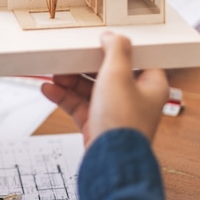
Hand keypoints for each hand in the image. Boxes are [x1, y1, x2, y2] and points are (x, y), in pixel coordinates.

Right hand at [41, 32, 168, 148]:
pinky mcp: (98, 125)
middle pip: (108, 73)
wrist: (109, 162)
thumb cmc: (123, 124)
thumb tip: (112, 36)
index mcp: (151, 85)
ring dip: (71, 81)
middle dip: (84, 66)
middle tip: (69, 57)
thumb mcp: (118, 75)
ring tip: (54, 74)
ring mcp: (115, 113)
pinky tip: (49, 90)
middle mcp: (135, 99)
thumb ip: (115, 50)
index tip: (99, 41)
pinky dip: (65, 97)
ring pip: (91, 90)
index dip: (117, 49)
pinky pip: (79, 106)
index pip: (136, 59)